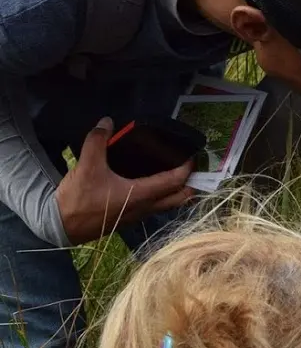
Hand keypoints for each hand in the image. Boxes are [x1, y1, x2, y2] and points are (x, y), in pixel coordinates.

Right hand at [56, 117, 194, 243]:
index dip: (186, 169)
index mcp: (141, 195)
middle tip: (192, 169)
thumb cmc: (78, 198)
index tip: (191, 156)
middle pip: (180, 198)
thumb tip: (107, 122)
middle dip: (190, 184)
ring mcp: (139, 216)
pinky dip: (163, 197)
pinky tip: (154, 184)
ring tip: (178, 174)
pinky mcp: (130, 218)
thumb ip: (97, 141)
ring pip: (168, 205)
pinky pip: (155, 207)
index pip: (174, 181)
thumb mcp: (87, 166)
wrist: (62, 225)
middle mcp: (146, 208)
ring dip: (178, 192)